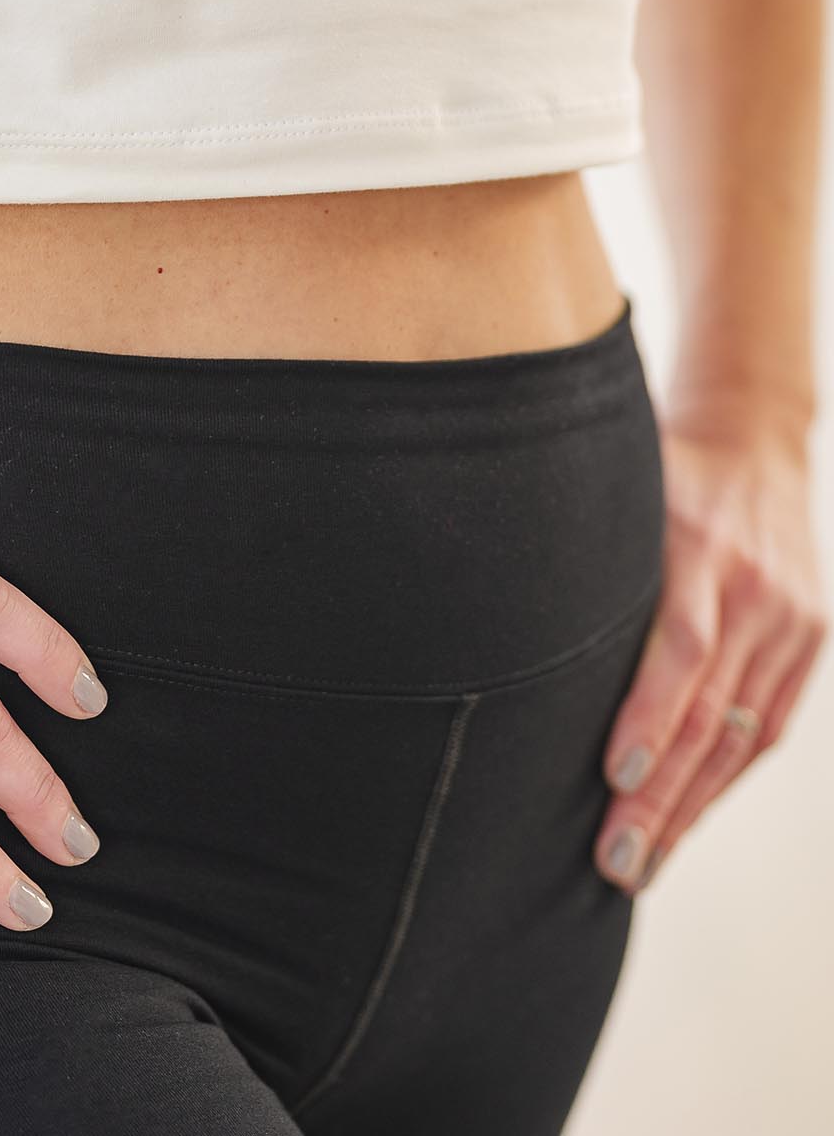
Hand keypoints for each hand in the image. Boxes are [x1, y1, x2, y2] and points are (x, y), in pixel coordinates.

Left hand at [595, 418, 827, 892]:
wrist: (754, 438)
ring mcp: (790, 618)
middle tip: (615, 861)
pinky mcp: (809, 639)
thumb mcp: (618, 489)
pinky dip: (724, 778)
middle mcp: (753, 589)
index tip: (613, 776)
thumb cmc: (659, 468)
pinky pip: (767, 725)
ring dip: (690, 807)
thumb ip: (580, 549)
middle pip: (708, 711)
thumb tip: (498, 613)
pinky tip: (686, 818)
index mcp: (698, 546)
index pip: (681, 646)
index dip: (649, 715)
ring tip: (642, 864)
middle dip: (661, 796)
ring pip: (740, 734)